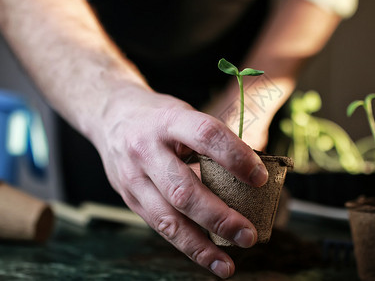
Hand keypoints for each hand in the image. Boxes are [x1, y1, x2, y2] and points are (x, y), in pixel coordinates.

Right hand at [90, 83, 268, 278]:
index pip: (206, 136)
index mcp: (168, 120)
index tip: (260, 178)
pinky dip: (185, 244)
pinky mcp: (129, 198)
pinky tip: (206, 256)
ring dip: (200, 245)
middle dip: (219, 217)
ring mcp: (133, 177)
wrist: (109, 116)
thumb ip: (212, 142)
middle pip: (183, 189)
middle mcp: (146, 149)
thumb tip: (251, 174)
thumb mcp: (183, 114)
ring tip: (227, 264)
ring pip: (167, 218)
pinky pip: (159, 226)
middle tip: (248, 234)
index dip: (235, 157)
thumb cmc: (157, 116)